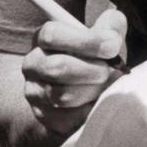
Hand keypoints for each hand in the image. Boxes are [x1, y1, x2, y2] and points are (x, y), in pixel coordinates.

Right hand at [21, 9, 127, 135]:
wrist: (84, 92)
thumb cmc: (96, 59)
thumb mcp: (104, 38)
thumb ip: (110, 27)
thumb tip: (112, 34)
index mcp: (44, 38)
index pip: (52, 35)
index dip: (87, 40)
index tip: (113, 45)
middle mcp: (33, 64)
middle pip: (58, 67)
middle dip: (93, 70)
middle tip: (109, 72)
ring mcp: (34, 92)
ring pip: (62, 96)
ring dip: (92, 92)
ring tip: (103, 88)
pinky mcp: (43, 117)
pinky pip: (68, 119)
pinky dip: (88, 111)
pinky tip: (96, 103)